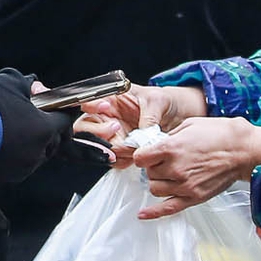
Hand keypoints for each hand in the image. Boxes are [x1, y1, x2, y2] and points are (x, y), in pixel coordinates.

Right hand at [0, 70, 76, 184]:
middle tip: (34, 122)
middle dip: (46, 133)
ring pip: (32, 158)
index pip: (64, 122)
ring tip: (12, 134)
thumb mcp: (8, 82)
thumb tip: (29, 85)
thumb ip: (24, 84)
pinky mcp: (1, 179)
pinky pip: (13, 168)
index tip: (59, 110)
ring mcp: (19, 169)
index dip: (61, 113)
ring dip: (27, 147)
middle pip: (51, 143)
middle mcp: (36, 153)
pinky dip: (10, 158)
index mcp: (44, 129)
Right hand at [81, 85, 208, 162]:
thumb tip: (142, 135)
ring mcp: (112, 135)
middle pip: (85, 128)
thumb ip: (148, 117)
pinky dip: (121, 160)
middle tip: (114, 130)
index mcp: (110, 100)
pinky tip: (133, 155)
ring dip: (112, 149)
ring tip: (131, 146)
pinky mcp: (121, 149)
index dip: (91, 106)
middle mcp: (106, 118)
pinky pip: (113, 159)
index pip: (88, 103)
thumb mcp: (157, 101)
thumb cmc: (163, 101)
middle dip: (97, 132)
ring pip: (98, 147)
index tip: (104, 107)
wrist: (176, 117)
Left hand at [134, 117, 260, 219]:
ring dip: (159, 182)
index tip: (148, 154)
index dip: (143, 155)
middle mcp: (175, 169)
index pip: (139, 158)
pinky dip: (153, 213)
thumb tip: (157, 145)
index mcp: (171, 148)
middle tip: (166, 160)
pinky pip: (168, 209)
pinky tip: (143, 214)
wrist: (244, 149)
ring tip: (170, 174)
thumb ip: (169, 137)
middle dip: (154, 167)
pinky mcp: (194, 197)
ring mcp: (185, 185)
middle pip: (148, 174)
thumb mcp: (190, 124)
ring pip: (155, 189)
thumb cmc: (221, 134)